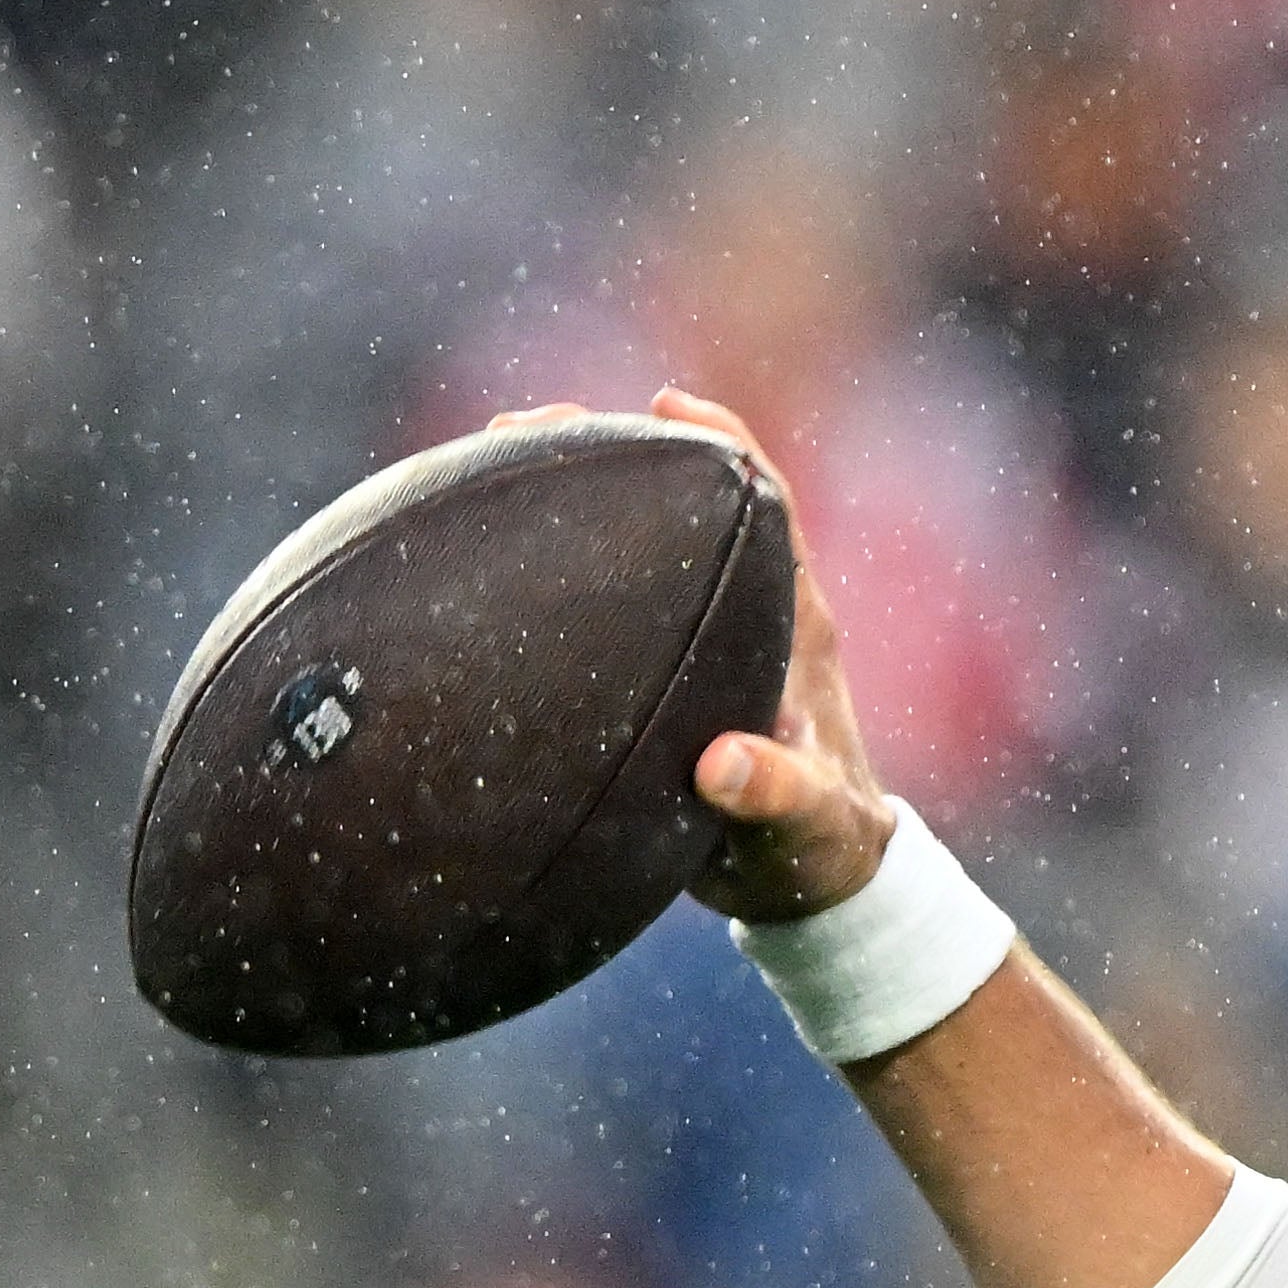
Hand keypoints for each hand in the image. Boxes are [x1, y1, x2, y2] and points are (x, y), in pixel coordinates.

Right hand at [485, 387, 892, 921]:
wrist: (809, 885)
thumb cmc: (815, 849)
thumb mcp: (803, 826)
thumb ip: (774, 794)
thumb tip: (723, 766)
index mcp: (797, 626)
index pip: (769, 506)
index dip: (723, 443)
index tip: (666, 403)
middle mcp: (751, 615)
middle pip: (687, 505)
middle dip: (617, 453)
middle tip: (535, 422)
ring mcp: (706, 641)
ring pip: (640, 548)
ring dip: (575, 502)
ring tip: (488, 464)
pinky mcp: (664, 676)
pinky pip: (605, 606)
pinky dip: (550, 577)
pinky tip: (473, 569)